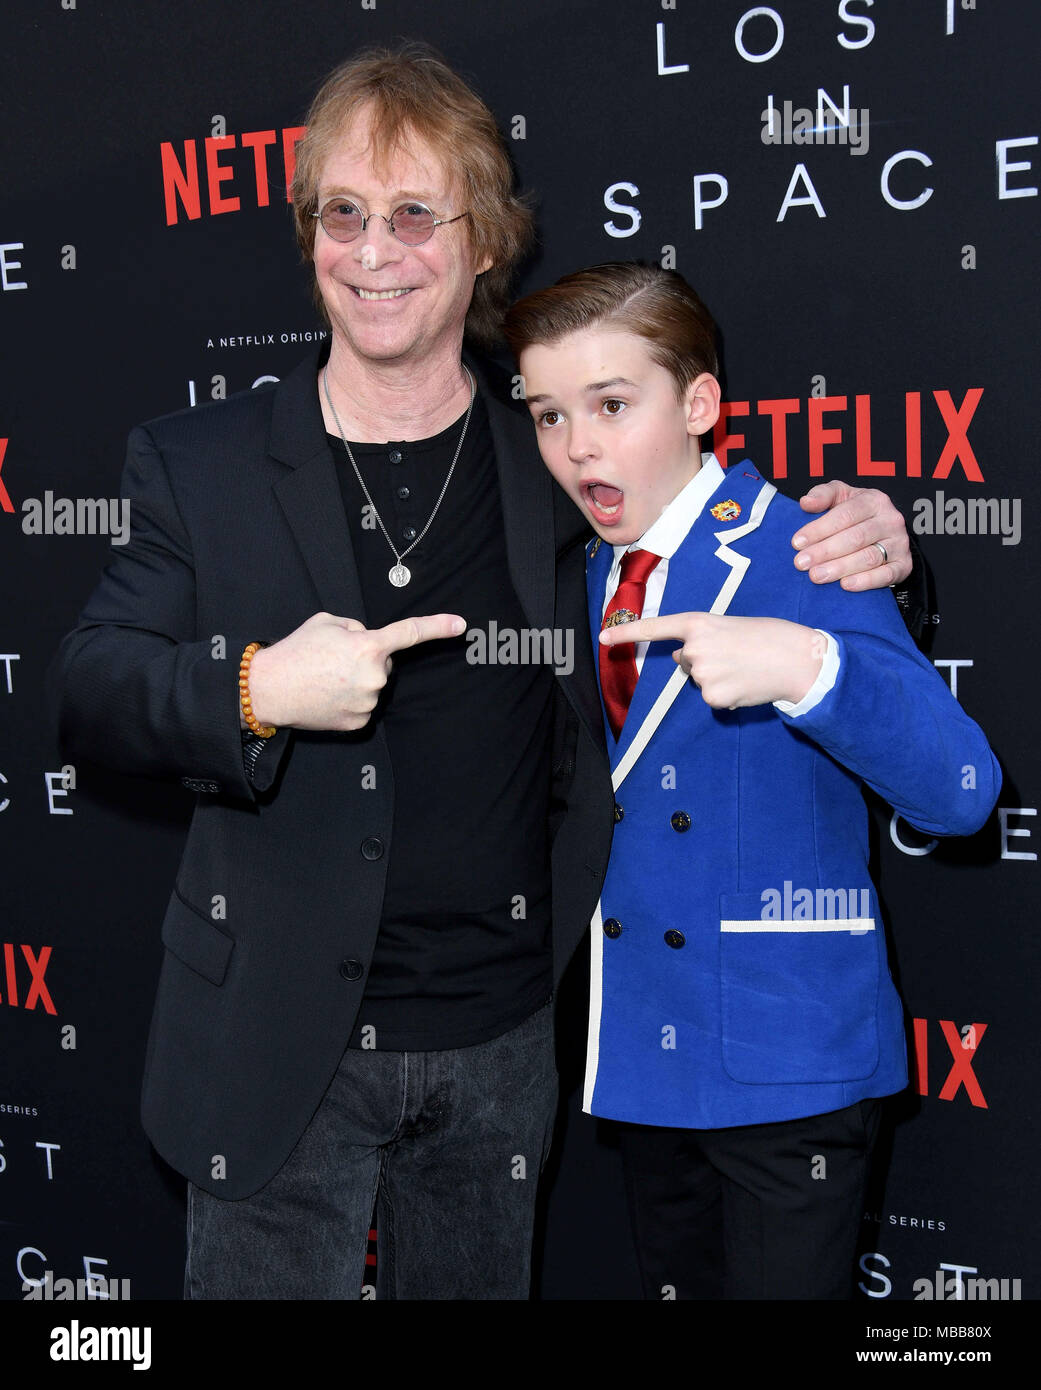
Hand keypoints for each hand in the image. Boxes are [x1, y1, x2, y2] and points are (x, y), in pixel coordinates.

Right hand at [246, 610, 465, 731]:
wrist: (269, 689)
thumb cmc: (295, 651)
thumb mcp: (326, 622)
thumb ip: (356, 627)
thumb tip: (368, 640)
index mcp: (368, 646)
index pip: (410, 633)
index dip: (438, 627)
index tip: (461, 625)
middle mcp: (374, 676)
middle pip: (384, 663)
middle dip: (366, 658)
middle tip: (333, 660)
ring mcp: (368, 702)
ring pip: (373, 685)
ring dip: (356, 680)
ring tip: (325, 678)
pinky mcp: (359, 722)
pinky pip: (363, 705)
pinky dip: (349, 699)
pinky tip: (328, 695)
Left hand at [599, 612, 824, 708]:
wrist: (796, 658)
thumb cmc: (768, 637)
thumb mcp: (728, 627)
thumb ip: (701, 639)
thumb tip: (681, 659)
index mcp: (699, 623)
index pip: (656, 628)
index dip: (627, 632)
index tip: (602, 637)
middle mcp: (694, 647)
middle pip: (685, 661)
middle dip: (705, 660)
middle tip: (737, 653)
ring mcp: (702, 674)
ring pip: (699, 680)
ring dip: (718, 677)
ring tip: (746, 668)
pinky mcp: (713, 696)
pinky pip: (713, 698)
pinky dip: (727, 695)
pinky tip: (746, 685)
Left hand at [792, 480, 910, 589]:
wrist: (884, 532)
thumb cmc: (855, 514)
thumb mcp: (840, 497)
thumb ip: (823, 495)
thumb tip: (806, 502)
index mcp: (874, 500)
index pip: (845, 515)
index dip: (819, 529)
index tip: (797, 542)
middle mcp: (891, 520)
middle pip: (855, 537)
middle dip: (825, 551)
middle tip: (801, 563)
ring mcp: (900, 544)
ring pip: (869, 557)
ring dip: (840, 568)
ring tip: (816, 576)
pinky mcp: (904, 565)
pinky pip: (886, 575)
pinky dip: (866, 581)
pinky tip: (845, 585)